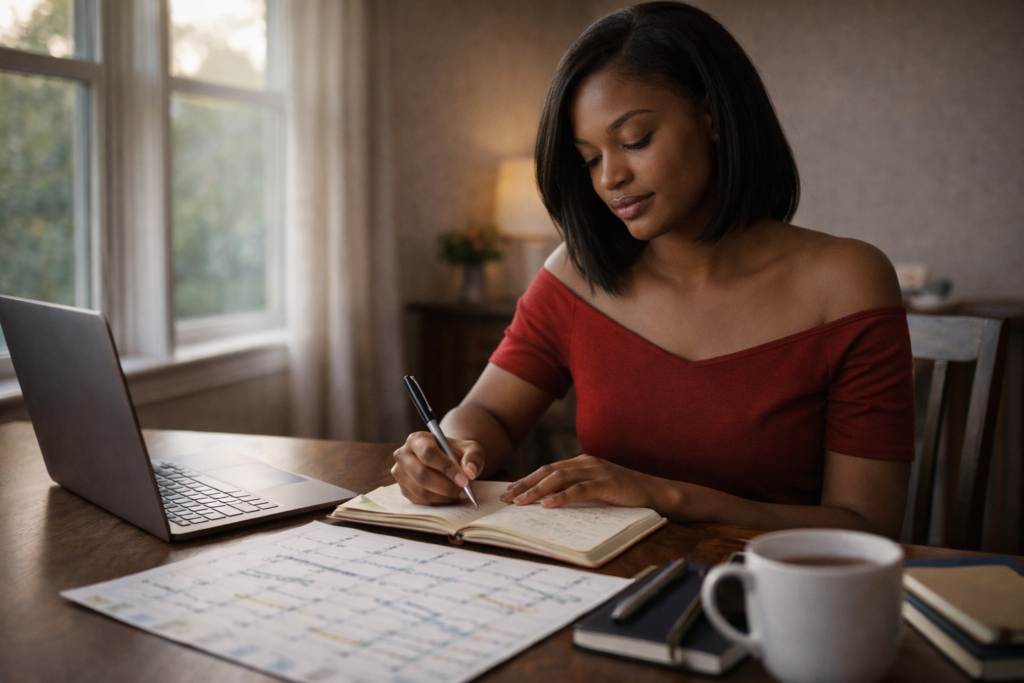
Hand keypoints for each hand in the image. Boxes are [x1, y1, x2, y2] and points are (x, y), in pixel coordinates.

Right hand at [392, 431, 484, 504]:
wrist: (447, 460)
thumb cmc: (456, 453)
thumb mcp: (470, 449)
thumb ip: (473, 457)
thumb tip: (469, 472)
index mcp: (417, 439)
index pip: (428, 454)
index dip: (446, 468)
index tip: (464, 480)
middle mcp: (403, 455)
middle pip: (422, 475)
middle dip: (446, 487)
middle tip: (465, 492)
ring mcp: (401, 474)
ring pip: (421, 491)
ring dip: (444, 497)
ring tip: (461, 495)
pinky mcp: (404, 490)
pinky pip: (421, 501)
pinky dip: (439, 502)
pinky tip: (451, 497)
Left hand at [498, 454, 667, 510]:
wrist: (658, 493)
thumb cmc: (626, 495)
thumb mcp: (597, 490)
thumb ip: (577, 491)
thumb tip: (549, 504)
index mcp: (582, 463)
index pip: (548, 470)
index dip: (527, 480)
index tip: (509, 491)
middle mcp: (587, 463)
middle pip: (548, 471)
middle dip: (525, 484)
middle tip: (505, 498)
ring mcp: (597, 471)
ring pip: (560, 478)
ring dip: (537, 490)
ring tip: (520, 502)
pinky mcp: (607, 483)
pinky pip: (580, 489)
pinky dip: (561, 497)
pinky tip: (547, 505)